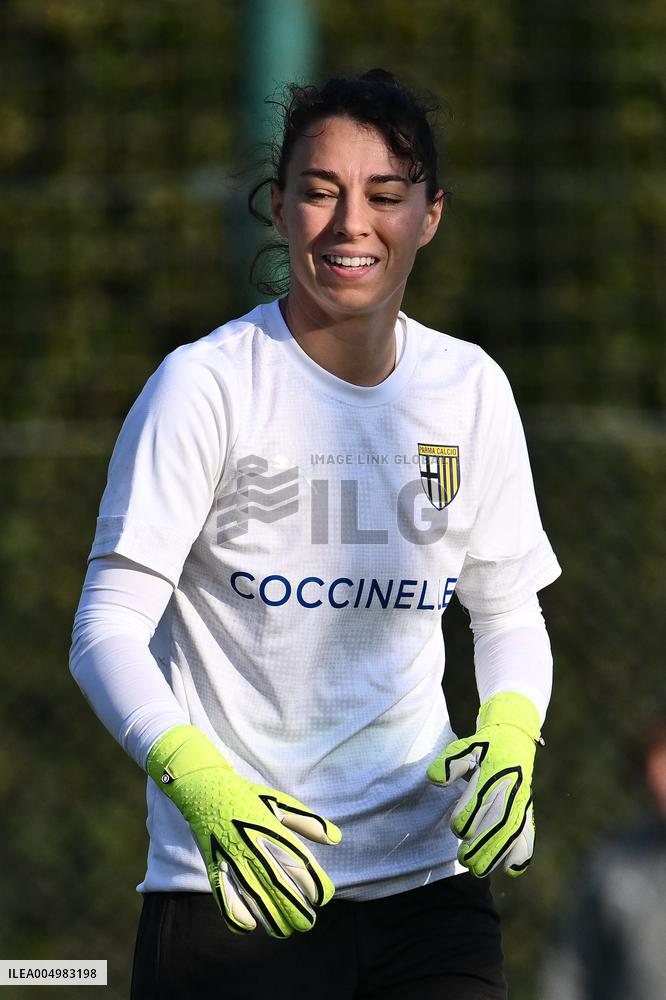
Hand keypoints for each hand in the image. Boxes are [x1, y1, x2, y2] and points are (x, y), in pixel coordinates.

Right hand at [146, 725, 341, 937]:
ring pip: (253, 893)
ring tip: (284, 931)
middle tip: (308, 923)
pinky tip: (249, 925)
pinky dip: (233, 912)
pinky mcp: (212, 864)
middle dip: (294, 908)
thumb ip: (307, 822)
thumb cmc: (247, 796)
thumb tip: (336, 838)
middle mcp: (251, 843)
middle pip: (277, 883)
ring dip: (270, 916)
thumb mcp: (279, 802)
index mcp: (271, 827)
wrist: (205, 787)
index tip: (323, 897)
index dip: (313, 882)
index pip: (298, 860)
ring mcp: (230, 855)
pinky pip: (221, 893)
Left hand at [427, 692, 540, 877]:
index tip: (458, 828)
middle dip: (482, 847)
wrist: (515, 737)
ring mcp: (522, 802)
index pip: (481, 803)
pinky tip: (511, 869)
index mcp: (493, 774)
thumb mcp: (465, 745)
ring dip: (497, 854)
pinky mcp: (528, 809)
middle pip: (498, 824)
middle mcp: (510, 790)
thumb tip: (435, 779)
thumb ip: (450, 762)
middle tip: (464, 861)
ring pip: (513, 833)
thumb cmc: (485, 745)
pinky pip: (528, 834)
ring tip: (479, 871)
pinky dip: (522, 853)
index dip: (467, 819)